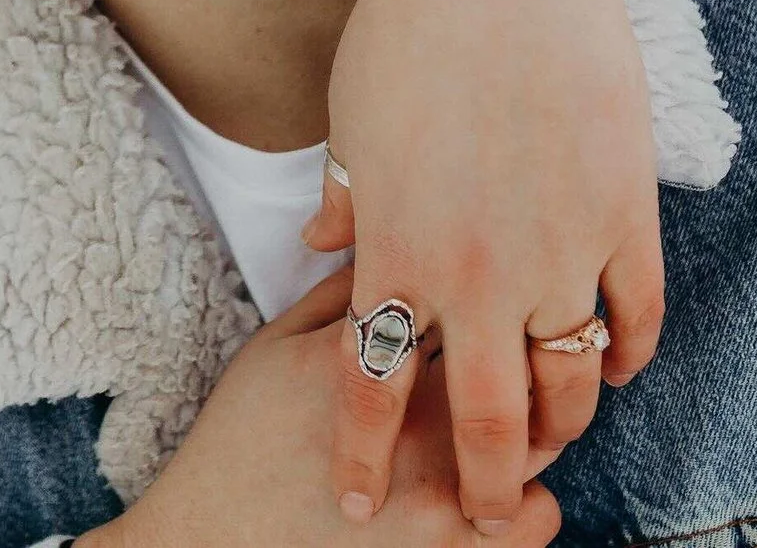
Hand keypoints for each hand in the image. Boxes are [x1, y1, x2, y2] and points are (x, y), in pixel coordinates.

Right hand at [78, 270, 559, 547]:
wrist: (214, 541)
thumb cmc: (239, 443)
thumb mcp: (272, 347)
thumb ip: (335, 293)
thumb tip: (378, 239)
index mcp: (377, 353)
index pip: (460, 293)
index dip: (477, 291)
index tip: (474, 294)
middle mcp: (419, 414)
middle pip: (515, 362)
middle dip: (520, 357)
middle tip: (504, 363)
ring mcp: (443, 486)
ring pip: (542, 436)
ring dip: (532, 429)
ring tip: (498, 434)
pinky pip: (542, 514)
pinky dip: (529, 503)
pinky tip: (493, 497)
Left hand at [307, 0, 663, 531]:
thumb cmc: (409, 25)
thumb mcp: (350, 119)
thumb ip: (348, 202)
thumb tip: (326, 254)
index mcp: (396, 248)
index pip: (375, 388)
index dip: (365, 458)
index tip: (357, 504)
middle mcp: (479, 266)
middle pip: (489, 422)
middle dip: (486, 490)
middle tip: (485, 519)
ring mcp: (561, 244)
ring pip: (573, 385)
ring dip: (562, 427)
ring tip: (549, 441)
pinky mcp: (626, 211)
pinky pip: (638, 316)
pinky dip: (627, 355)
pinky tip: (612, 367)